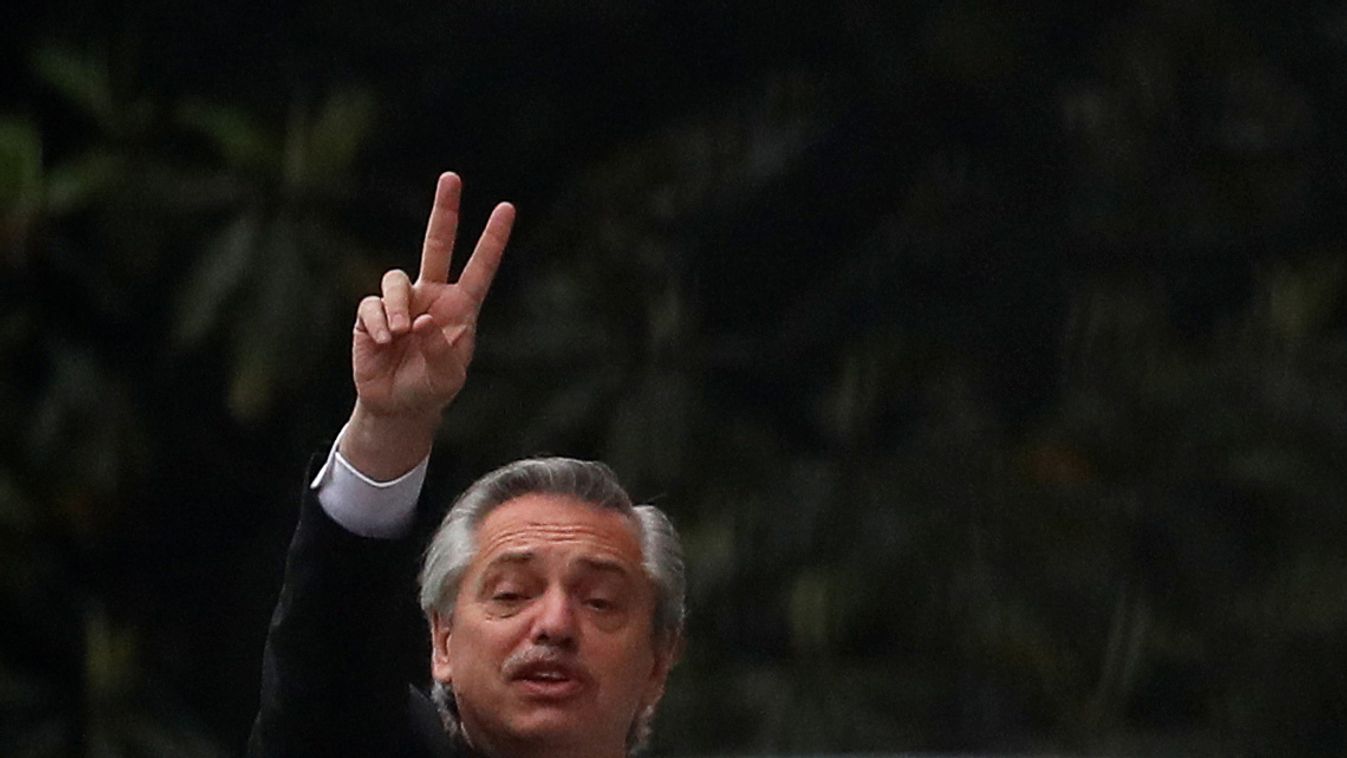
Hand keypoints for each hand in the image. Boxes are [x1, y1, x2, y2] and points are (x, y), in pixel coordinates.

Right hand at [342, 173, 514, 477]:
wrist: (398, 406)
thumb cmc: (432, 389)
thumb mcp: (447, 376)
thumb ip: (440, 348)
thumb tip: (423, 318)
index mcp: (460, 307)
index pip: (480, 267)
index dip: (493, 239)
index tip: (507, 208)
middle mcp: (432, 296)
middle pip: (437, 244)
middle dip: (445, 211)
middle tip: (452, 178)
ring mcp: (402, 302)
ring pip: (396, 279)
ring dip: (398, 306)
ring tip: (402, 334)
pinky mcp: (372, 315)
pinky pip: (372, 305)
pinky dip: (378, 323)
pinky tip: (385, 342)